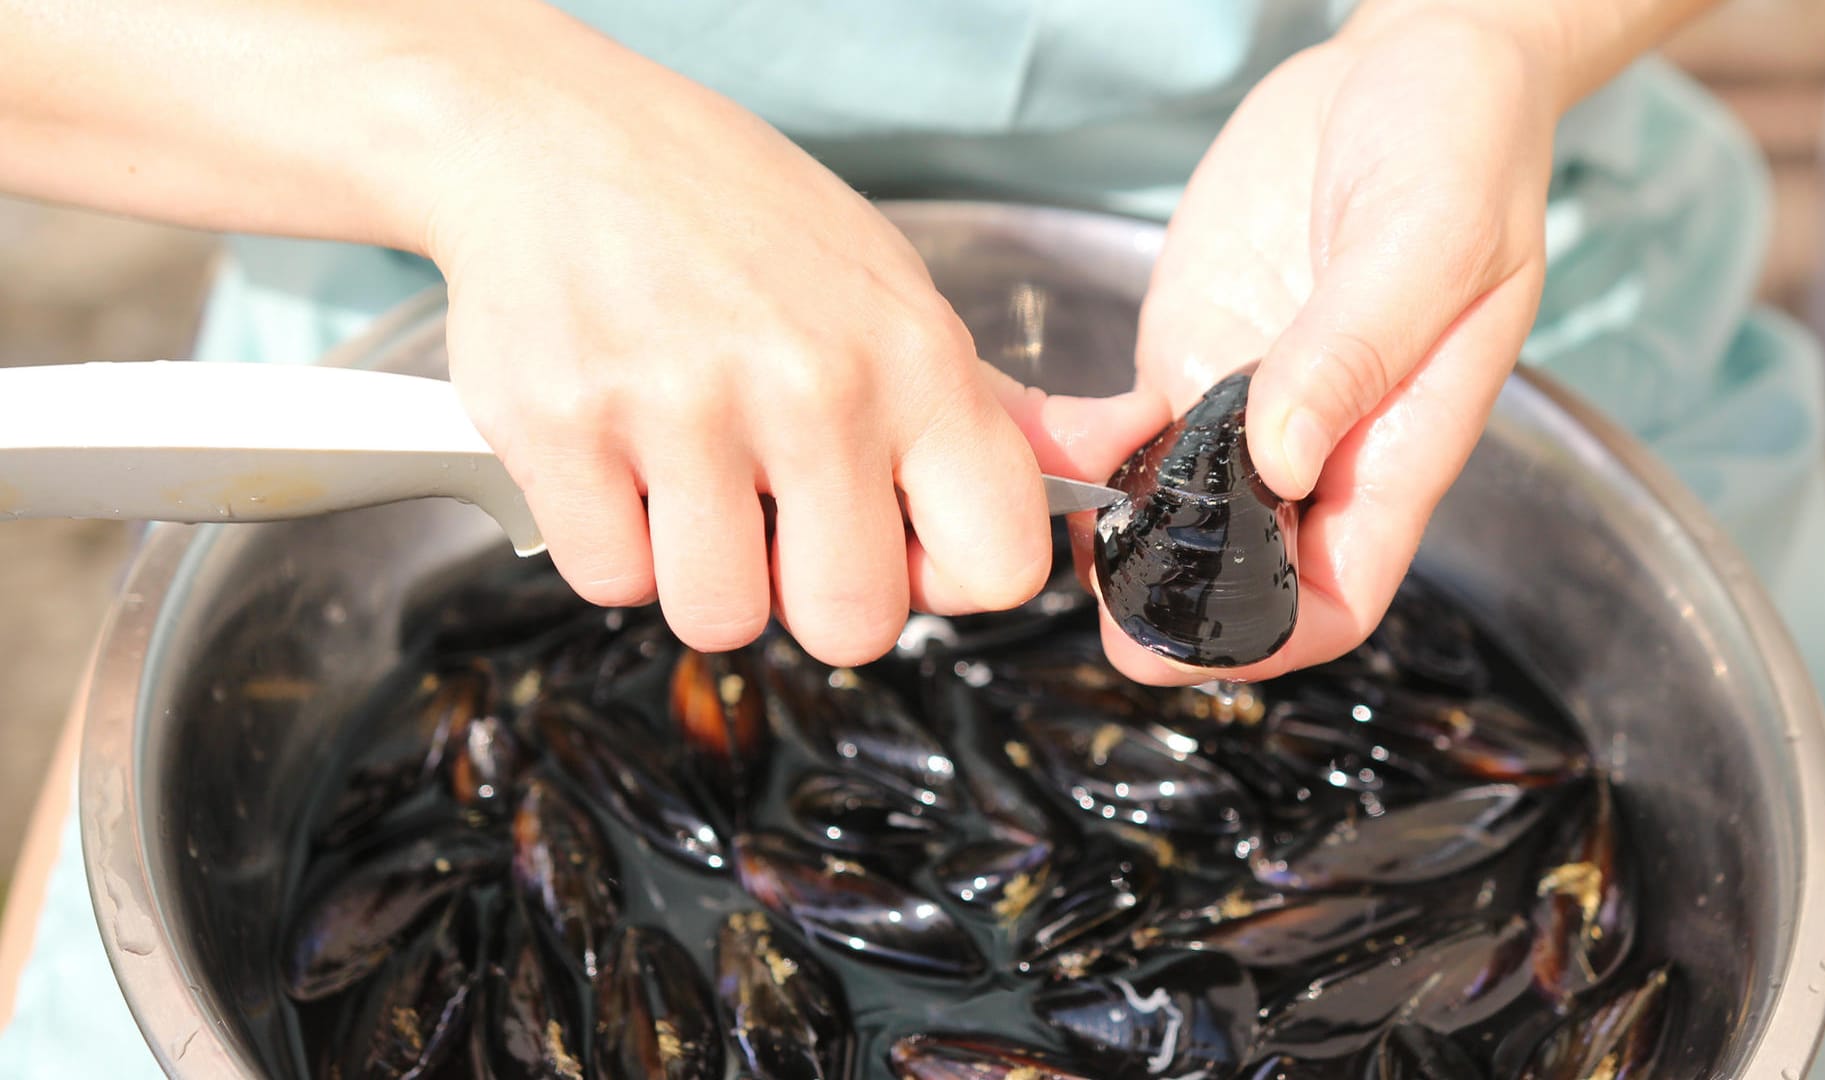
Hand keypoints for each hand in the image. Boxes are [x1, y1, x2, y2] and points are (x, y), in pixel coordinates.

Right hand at [425, 29, 1164, 665]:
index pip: (999, 564)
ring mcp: (683, 411)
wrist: (554, 137)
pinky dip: (611, 539)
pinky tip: (621, 454)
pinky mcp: (562, 430)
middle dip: (811, 593)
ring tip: (689, 471)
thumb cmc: (731, 218)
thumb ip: (990, 407)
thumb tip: (1112, 451)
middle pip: (853, 626)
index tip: (901, 539)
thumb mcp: (889, 289)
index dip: (946, 577)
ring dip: (701, 569)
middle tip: (776, 513)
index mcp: (914, 357)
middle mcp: (812, 388)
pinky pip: (609, 581)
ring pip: (719, 619)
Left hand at [1089, 10, 1561, 683]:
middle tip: (1102, 613)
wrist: (1408, 60)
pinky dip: (1096, 456)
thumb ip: (1355, 349)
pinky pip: (1137, 435)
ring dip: (1125, 544)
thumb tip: (1282, 459)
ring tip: (1066, 536)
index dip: (1274, 638)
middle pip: (1246, 571)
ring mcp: (1249, 400)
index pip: (1342, 591)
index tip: (1196, 642)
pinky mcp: (1194, 351)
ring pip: (1180, 516)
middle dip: (1176, 608)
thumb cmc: (1459, 144)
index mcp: (1398, 443)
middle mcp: (1319, 442)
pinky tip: (1060, 448)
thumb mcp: (1429, 237)